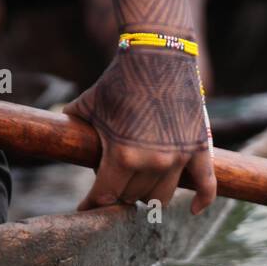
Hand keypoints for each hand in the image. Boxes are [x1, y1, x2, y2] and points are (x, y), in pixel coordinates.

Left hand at [64, 45, 215, 215]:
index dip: (92, 204)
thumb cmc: (119, 81)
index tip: (86, 208)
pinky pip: (206, 185)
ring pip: (161, 197)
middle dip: (118, 192)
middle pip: (132, 197)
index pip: (105, 196)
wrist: (158, 55)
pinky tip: (194, 210)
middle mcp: (152, 162)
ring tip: (138, 187)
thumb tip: (60, 139)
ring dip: (147, 195)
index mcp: (122, 156)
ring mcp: (179, 158)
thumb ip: (74, 129)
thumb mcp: (87, 106)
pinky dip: (202, 200)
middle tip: (112, 181)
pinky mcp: (199, 149)